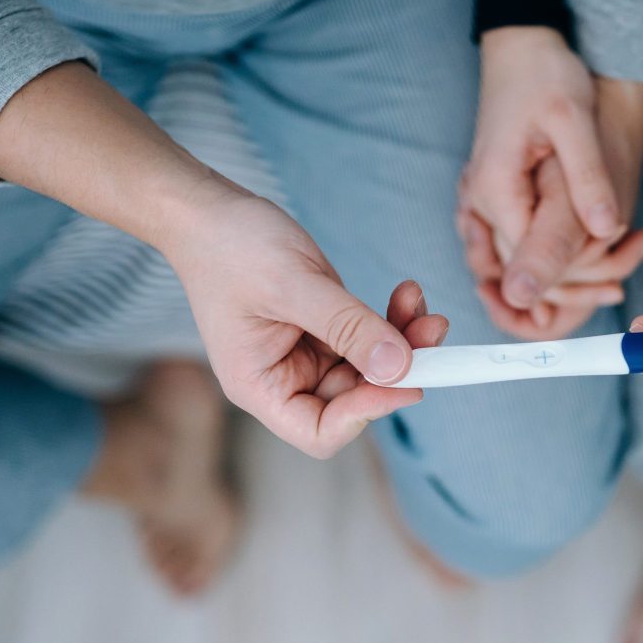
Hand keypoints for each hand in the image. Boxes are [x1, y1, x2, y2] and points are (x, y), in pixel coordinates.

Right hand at [163, 186, 447, 457]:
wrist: (209, 211)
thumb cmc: (229, 247)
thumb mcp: (293, 285)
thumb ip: (347, 327)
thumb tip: (400, 368)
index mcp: (260, 386)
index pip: (321, 431)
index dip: (366, 413)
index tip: (406, 380)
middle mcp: (284, 380)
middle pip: (355, 399)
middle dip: (398, 369)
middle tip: (433, 330)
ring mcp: (306, 356)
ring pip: (371, 369)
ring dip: (404, 341)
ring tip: (421, 305)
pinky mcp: (325, 331)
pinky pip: (369, 339)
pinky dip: (393, 321)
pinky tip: (407, 294)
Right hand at [461, 27, 642, 338]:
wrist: (522, 46)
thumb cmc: (547, 74)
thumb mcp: (574, 119)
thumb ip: (588, 176)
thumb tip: (607, 228)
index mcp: (496, 189)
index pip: (528, 260)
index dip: (572, 276)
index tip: (616, 283)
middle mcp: (480, 202)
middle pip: (520, 267)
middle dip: (568, 282)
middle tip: (620, 291)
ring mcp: (483, 200)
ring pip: (518, 258)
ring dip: (561, 273)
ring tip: (614, 282)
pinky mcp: (497, 194)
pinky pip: (520, 238)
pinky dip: (551, 250)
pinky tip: (593, 250)